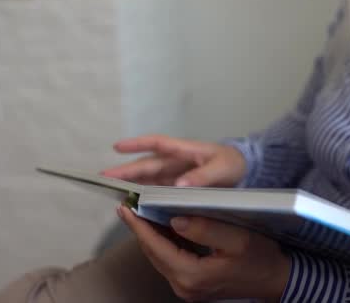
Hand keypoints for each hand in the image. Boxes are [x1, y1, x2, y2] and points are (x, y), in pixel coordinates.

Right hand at [102, 135, 245, 186]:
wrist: (246, 172)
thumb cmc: (233, 164)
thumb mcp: (222, 168)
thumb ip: (203, 177)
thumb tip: (179, 185)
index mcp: (184, 151)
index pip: (157, 144)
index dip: (137, 144)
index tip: (116, 147)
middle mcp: (176, 162)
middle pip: (147, 165)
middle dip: (125, 170)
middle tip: (103, 177)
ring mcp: (176, 175)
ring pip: (149, 179)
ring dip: (131, 184)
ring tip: (111, 191)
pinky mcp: (179, 188)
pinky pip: (158, 191)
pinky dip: (146, 196)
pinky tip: (134, 204)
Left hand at [117, 205, 290, 301]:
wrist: (276, 280)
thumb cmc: (260, 258)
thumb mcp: (237, 238)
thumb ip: (204, 228)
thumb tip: (174, 220)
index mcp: (192, 275)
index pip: (157, 246)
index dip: (139, 226)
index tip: (125, 207)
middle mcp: (184, 286)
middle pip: (153, 253)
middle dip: (140, 229)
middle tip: (129, 205)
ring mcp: (187, 289)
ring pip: (159, 258)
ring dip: (150, 236)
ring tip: (141, 213)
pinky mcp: (192, 286)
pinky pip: (170, 262)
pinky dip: (163, 244)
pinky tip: (162, 227)